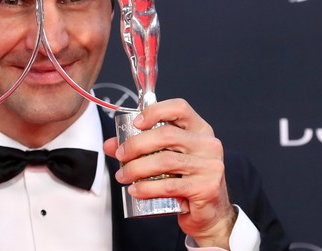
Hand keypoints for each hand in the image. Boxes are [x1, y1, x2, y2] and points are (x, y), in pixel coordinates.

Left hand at [103, 99, 235, 247]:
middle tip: (121, 156)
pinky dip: (147, 187)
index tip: (136, 123)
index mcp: (199, 129)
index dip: (155, 111)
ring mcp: (210, 166)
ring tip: (123, 176)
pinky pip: (169, 185)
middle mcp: (208, 144)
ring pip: (165, 161)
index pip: (179, 108)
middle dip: (136, 144)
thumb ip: (139, 148)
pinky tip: (135, 189)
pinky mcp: (206, 188)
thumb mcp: (165, 158)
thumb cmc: (186, 179)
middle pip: (166, 135)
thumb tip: (111, 144)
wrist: (209, 213)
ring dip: (136, 168)